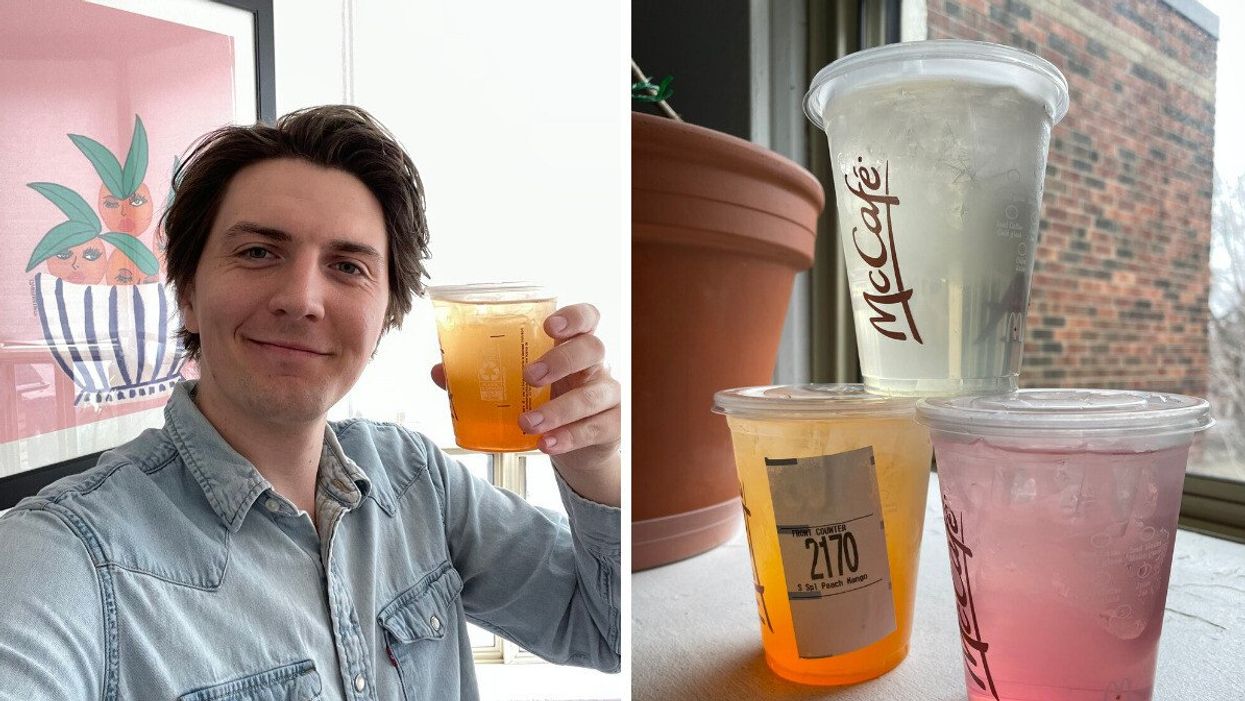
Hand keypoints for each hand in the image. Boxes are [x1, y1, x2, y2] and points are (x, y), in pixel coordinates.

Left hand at [429, 303, 619, 505]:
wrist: (582, 446)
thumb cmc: (550, 400)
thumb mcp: (522, 385)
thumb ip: (483, 375)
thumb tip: (440, 371)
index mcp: (573, 345)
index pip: (587, 317)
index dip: (574, 317)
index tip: (550, 327)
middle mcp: (596, 365)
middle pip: (593, 348)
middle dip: (562, 360)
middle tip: (530, 377)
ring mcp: (609, 395)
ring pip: (595, 394)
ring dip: (559, 409)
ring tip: (526, 423)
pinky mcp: (612, 426)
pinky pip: (596, 428)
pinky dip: (569, 437)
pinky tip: (546, 444)